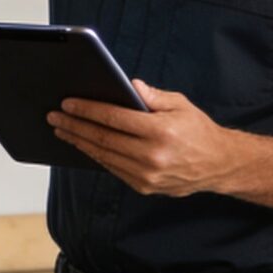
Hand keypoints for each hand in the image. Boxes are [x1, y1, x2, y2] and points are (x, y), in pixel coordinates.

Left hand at [47, 81, 252, 197]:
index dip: (87, 110)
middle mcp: (152, 155)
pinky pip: (112, 169)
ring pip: (103, 156)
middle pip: (103, 138)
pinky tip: (83, 145)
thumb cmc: (198, 130)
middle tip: (54, 117)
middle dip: (74, 126)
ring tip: (62, 130)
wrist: (219, 165)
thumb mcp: (180, 104)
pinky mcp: (144, 186)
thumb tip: (128, 86)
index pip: (114, 118)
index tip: (67, 104)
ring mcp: (147, 174)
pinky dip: (95, 156)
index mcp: (161, 131)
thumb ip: (152, 95)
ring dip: (79, 142)